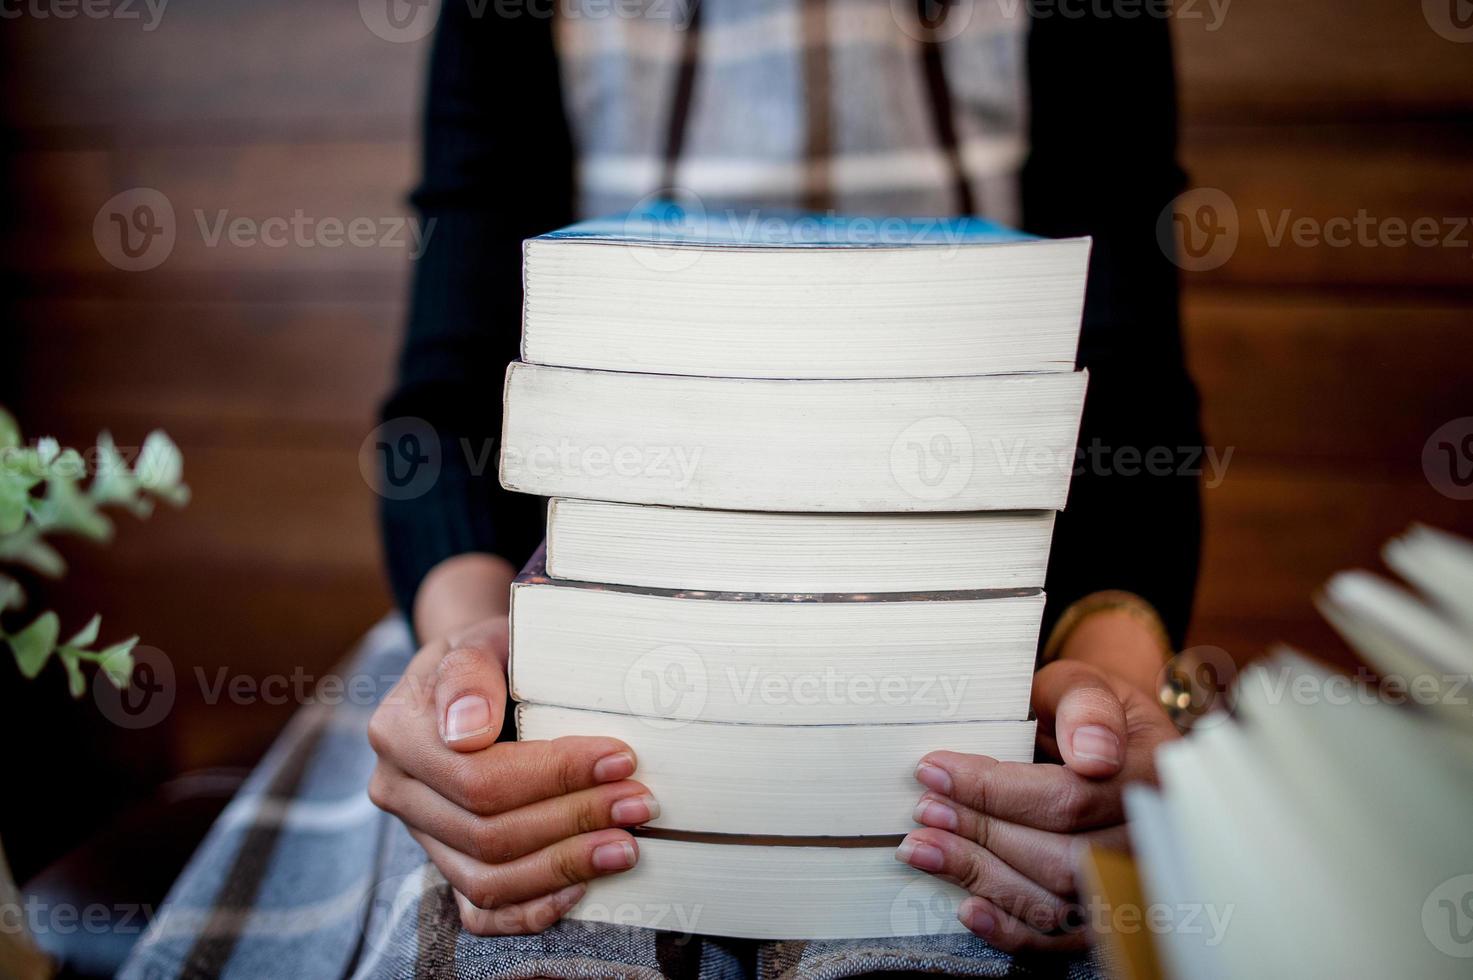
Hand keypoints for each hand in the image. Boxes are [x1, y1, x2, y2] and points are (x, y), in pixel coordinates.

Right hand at [367, 558, 657, 935]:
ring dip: (563, 867)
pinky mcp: (445, 863)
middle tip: (638, 803)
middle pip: (487, 832)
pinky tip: (581, 889)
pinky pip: (480, 911)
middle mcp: (398, 790)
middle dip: (572, 819)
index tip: (620, 758)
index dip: (554, 775)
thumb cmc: (488, 654)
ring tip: (626, 845)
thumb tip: (467, 730)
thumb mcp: (480, 638)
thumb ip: (469, 673)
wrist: (475, 676)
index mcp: (399, 732)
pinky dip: (530, 910)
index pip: (478, 775)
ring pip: (485, 879)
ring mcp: (420, 833)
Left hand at [898, 654, 1178, 952]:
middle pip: (1064, 857)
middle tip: (923, 812)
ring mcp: (1131, 882)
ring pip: (1058, 901)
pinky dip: (1012, 931)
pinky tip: (967, 909)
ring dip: (983, 879)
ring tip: (923, 849)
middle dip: (982, 835)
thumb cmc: (1082, 713)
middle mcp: (1149, 839)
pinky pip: (1063, 939)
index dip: (995, 790)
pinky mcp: (1105, 914)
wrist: (1101, 743)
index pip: (1070, 798)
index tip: (934, 771)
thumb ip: (1086, 707)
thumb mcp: (1083, 685)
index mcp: (1151, 777)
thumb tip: (1093, 754)